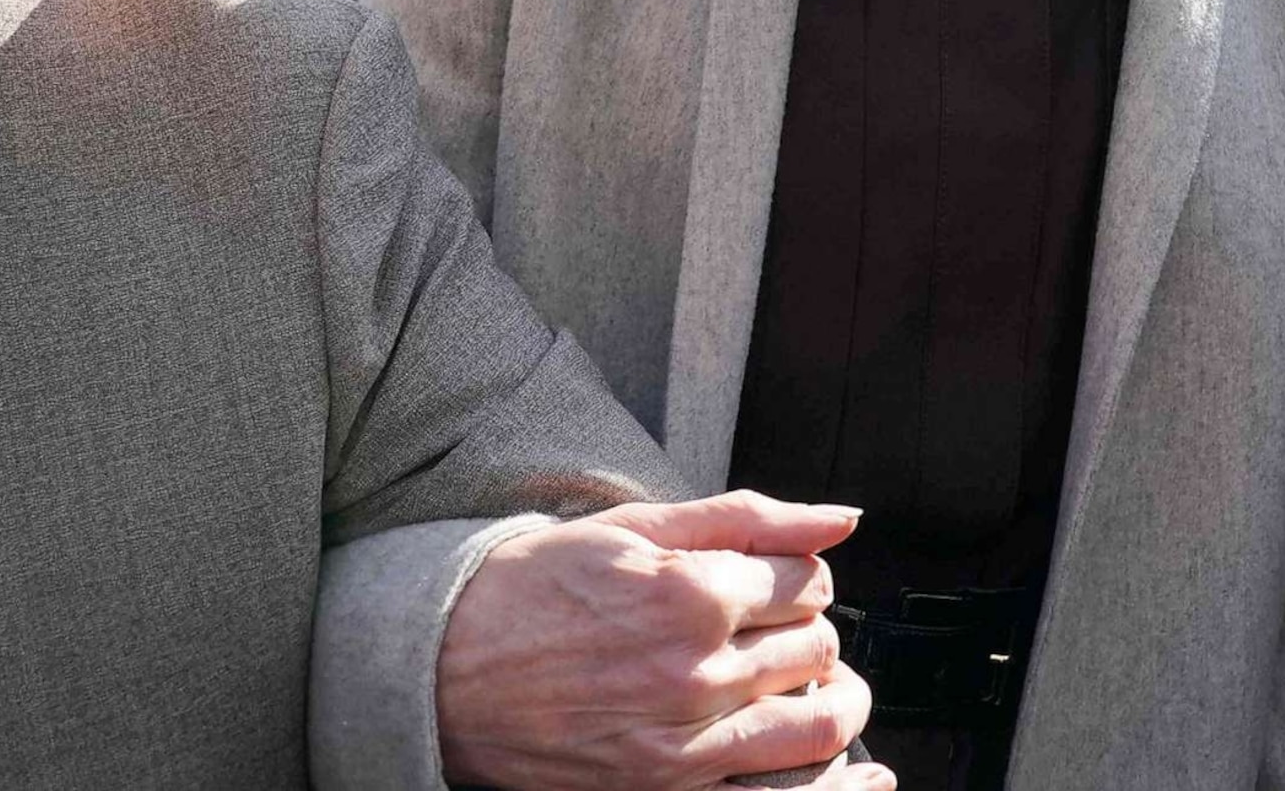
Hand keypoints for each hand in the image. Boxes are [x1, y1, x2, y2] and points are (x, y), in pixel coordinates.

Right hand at [437, 491, 887, 790]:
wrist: (443, 673)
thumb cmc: (533, 590)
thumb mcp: (634, 526)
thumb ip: (748, 518)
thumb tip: (841, 519)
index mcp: (692, 594)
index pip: (809, 582)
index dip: (797, 577)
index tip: (772, 581)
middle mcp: (697, 674)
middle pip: (817, 647)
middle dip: (805, 631)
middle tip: (770, 628)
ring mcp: (684, 747)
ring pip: (817, 722)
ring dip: (826, 697)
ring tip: (799, 684)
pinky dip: (817, 774)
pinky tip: (815, 756)